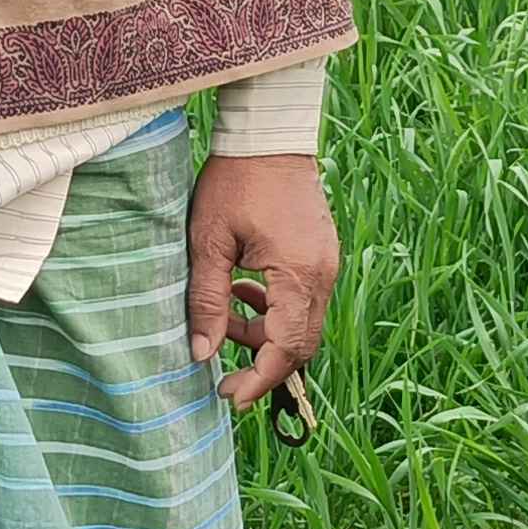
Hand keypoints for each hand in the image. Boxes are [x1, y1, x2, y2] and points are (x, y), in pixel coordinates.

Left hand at [187, 153, 336, 416]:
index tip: (227, 395)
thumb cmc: (235, 180)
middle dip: (263, 365)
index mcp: (297, 274)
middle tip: (224, 375)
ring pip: (303, 324)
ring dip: (266, 334)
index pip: (286, 348)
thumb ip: (206, 300)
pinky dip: (275, 310)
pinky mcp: (321, 254)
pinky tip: (245, 290)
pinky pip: (304, 299)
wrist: (270, 133)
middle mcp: (321, 274)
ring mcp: (326, 264)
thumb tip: (201, 354)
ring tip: (227, 315)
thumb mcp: (208, 241)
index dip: (259, 380)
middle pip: (301, 344)